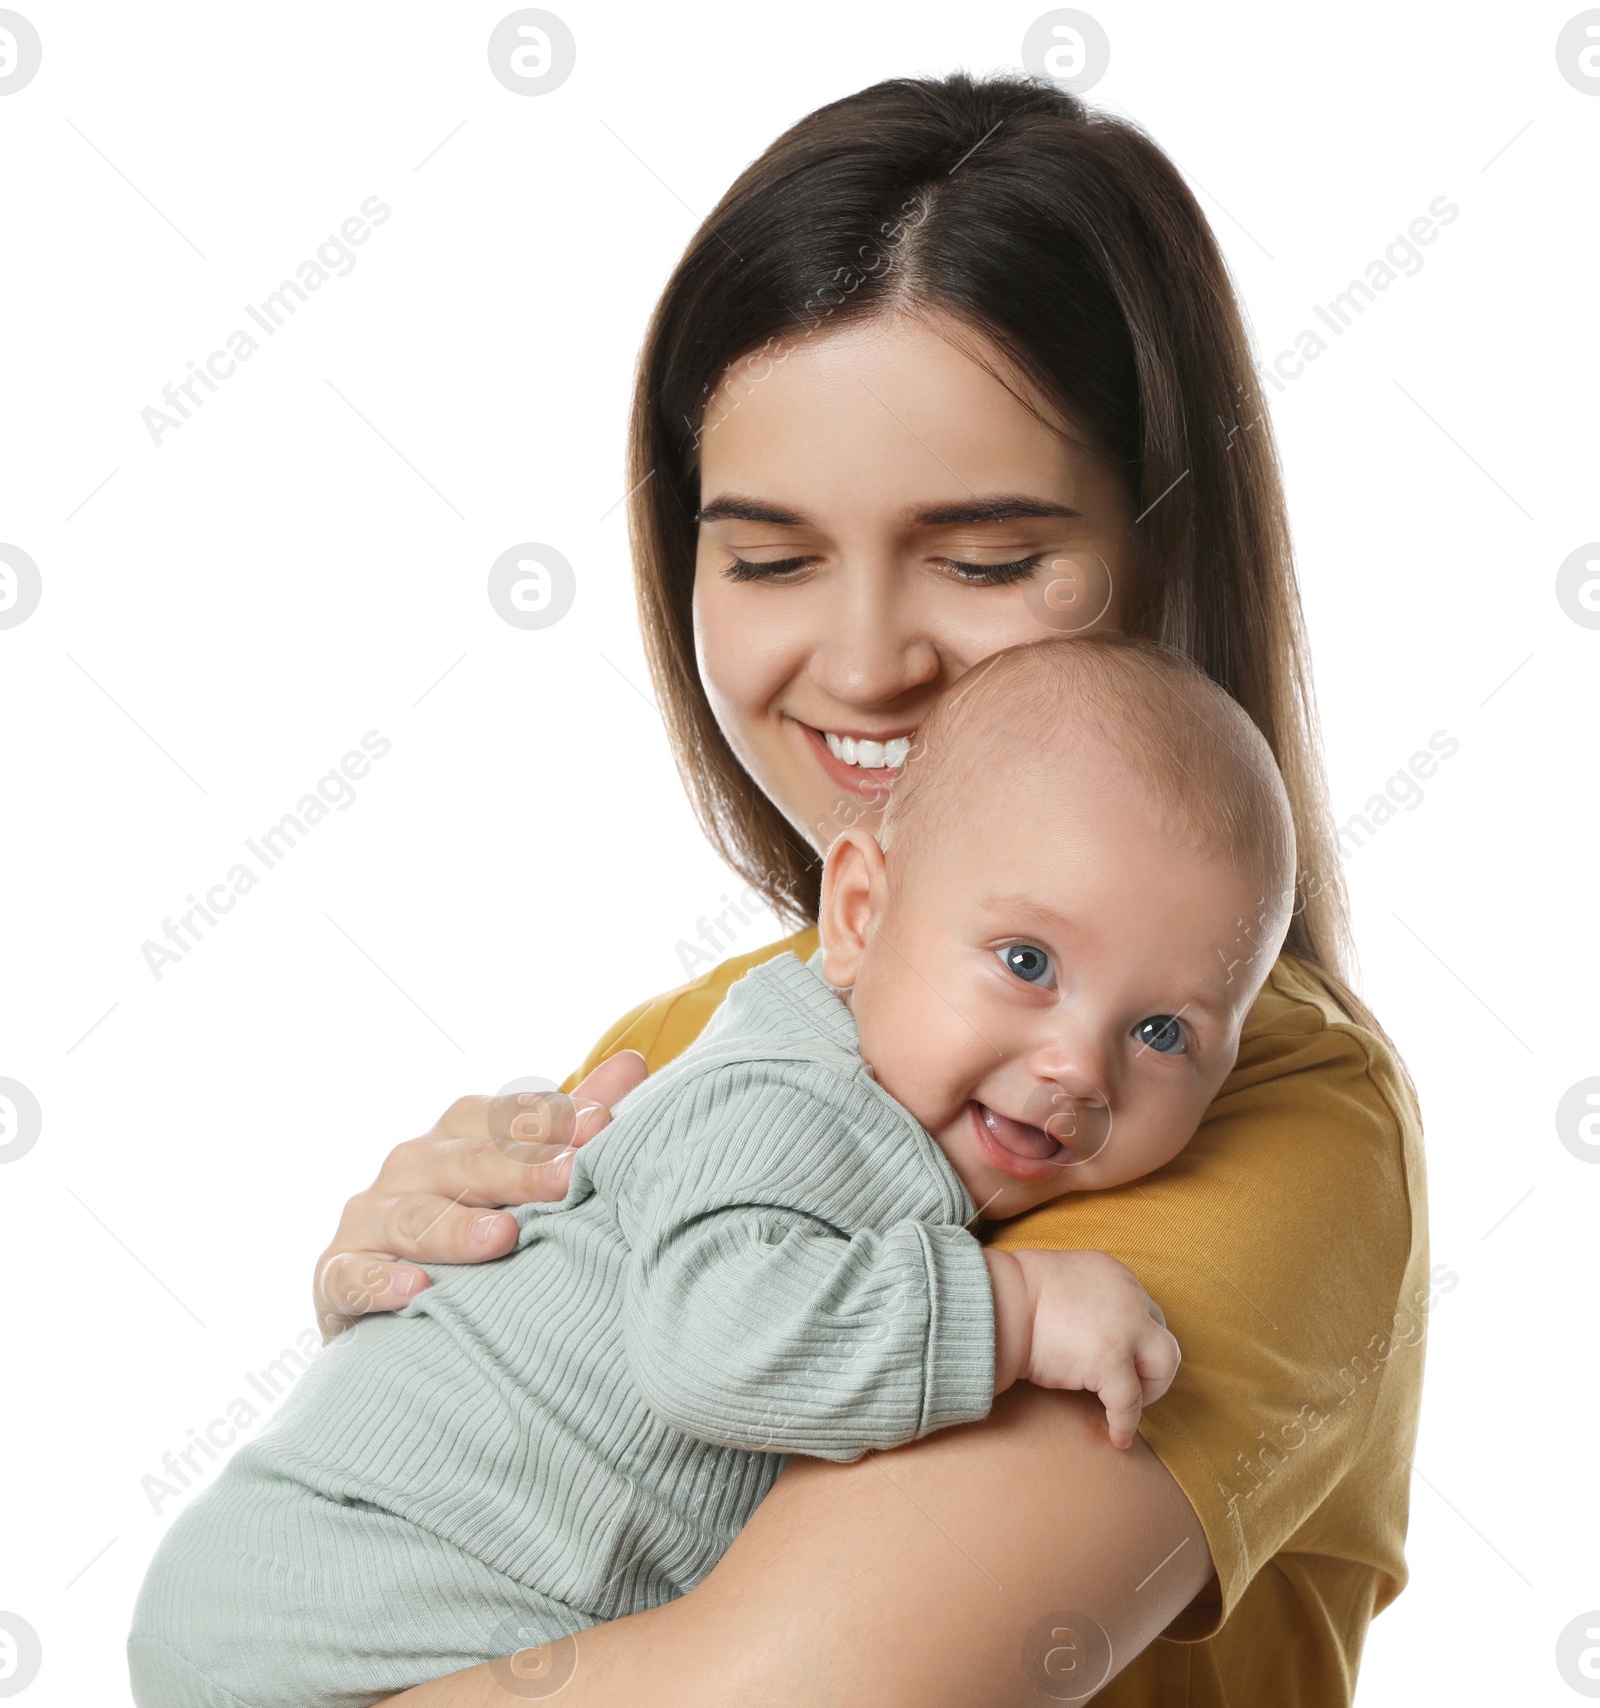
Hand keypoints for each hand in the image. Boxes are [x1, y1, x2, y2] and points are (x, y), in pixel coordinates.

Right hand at [312, 1051, 648, 1339]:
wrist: (390, 1298)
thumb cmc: (474, 1217)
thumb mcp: (521, 1168)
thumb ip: (572, 1122)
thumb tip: (635, 1063)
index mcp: (460, 1132)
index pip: (508, 1118)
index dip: (556, 1120)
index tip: (606, 1126)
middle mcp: (413, 1164)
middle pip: (468, 1161)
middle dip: (520, 1170)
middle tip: (568, 1179)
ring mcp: (372, 1216)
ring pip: (413, 1216)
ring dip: (456, 1228)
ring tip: (501, 1238)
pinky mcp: (336, 1273)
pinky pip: (352, 1276)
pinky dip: (379, 1282)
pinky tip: (416, 1290)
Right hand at [985, 1247, 1179, 1448]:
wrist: (999, 1303)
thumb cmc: (1015, 1294)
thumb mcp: (1062, 1282)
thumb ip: (1085, 1300)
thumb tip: (1083, 1329)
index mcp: (1115, 1276)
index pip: (1144, 1311)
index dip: (1138, 1340)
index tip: (1127, 1359)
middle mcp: (1129, 1298)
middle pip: (1162, 1336)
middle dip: (1152, 1366)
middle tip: (1132, 1385)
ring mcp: (1125, 1330)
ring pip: (1164, 1364)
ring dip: (1150, 1389)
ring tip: (1127, 1408)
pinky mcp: (1111, 1362)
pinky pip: (1130, 1402)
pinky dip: (1125, 1423)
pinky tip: (1117, 1437)